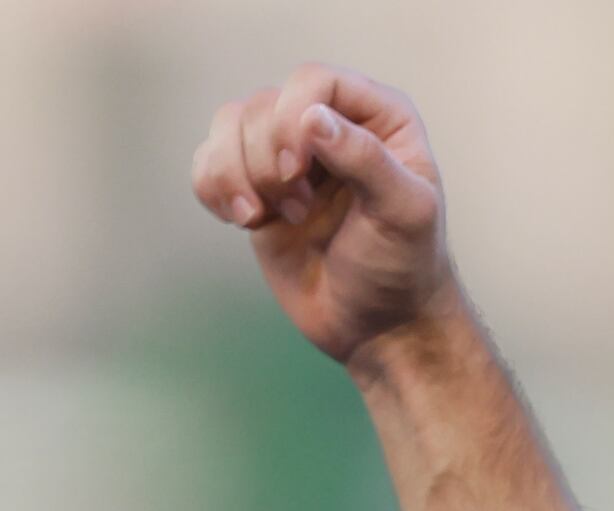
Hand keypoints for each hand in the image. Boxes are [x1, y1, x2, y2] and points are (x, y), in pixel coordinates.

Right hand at [188, 64, 453, 369]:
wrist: (380, 326)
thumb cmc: (404, 267)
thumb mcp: (404, 211)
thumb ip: (365, 158)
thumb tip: (311, 117)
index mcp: (376, 116)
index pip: (313, 81)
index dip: (293, 117)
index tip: (299, 170)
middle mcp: (328, 125)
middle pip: (264, 105)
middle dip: (266, 160)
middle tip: (299, 210)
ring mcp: (288, 157)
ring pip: (228, 126)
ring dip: (235, 174)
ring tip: (264, 218)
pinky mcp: (256, 190)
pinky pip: (209, 163)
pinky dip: (212, 188)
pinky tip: (244, 221)